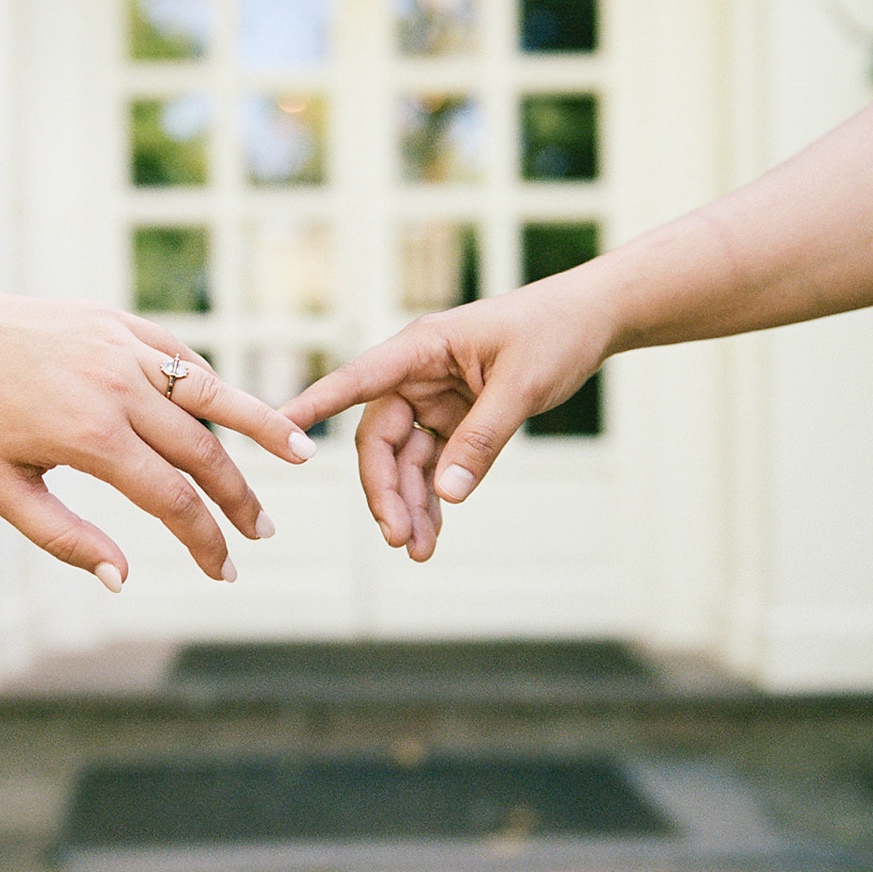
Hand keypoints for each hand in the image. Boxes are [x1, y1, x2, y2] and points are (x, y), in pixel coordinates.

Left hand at [0, 115, 316, 591]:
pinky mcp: (120, 322)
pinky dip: (212, 390)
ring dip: (260, 428)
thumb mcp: (0, 490)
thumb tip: (123, 579)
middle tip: (261, 532)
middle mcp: (116, 388)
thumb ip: (64, 538)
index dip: (205, 542)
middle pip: (204, 453)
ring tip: (303, 454)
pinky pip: (181, 361)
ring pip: (210, 396)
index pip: (172, 500)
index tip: (224, 571)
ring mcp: (123, 348)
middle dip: (239, 499)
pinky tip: (235, 416)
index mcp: (89, 437)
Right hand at [282, 270, 613, 559]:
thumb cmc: (554, 332)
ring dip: (408, 506)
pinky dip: (433, 500)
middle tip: (398, 538)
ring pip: (404, 462)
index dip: (316, 407)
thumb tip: (447, 495)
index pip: (356, 381)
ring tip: (417, 551)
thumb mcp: (521, 387)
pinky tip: (431, 534)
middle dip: (386, 492)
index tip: (281, 427)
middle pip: (379, 440)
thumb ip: (481, 440)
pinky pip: (433, 466)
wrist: (591, 320)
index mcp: (421, 349)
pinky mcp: (454, 419)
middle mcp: (416, 374)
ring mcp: (433, 399)